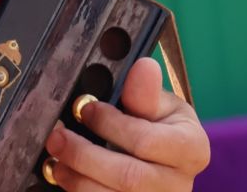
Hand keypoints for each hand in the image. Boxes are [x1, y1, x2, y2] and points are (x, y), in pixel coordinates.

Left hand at [43, 57, 210, 190]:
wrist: (166, 161)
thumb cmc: (161, 127)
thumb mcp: (160, 104)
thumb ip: (145, 92)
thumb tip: (144, 66)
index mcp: (191, 149)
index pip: (145, 141)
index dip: (110, 125)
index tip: (86, 109)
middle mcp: (180, 183)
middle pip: (127, 177)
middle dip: (84, 156)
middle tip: (57, 137)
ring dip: (77, 180)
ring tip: (55, 159)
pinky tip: (64, 175)